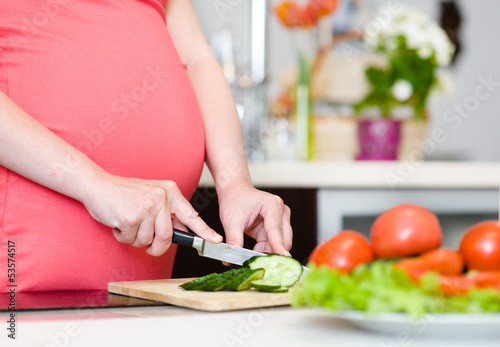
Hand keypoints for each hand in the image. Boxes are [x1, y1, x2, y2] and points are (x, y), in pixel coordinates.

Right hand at [81, 173, 221, 255]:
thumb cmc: (124, 194)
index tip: (216, 241)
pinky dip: (123, 237)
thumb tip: (184, 232)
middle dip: (155, 247)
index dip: (204, 231)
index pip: (191, 215)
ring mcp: (147, 206)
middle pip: (167, 237)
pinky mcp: (132, 217)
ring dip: (135, 239)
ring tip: (127, 222)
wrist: (97, 186)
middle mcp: (161, 197)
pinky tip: (118, 222)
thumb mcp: (152, 197)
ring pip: (147, 241)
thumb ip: (168, 212)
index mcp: (170, 191)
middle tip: (146, 244)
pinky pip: (131, 240)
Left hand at [218, 184, 292, 255]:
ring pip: (280, 243)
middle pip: (283, 239)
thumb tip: (231, 259)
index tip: (283, 260)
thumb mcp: (231, 222)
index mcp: (271, 205)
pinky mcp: (277, 226)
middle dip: (272, 252)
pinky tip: (255, 252)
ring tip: (253, 257)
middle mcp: (281, 211)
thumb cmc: (234, 200)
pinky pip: (274, 243)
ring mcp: (281, 218)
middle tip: (258, 263)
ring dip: (268, 252)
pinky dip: (265, 250)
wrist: (234, 192)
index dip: (278, 247)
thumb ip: (234, 240)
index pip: (276, 230)